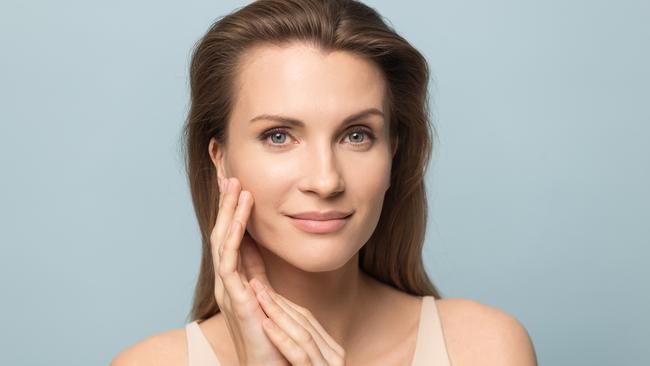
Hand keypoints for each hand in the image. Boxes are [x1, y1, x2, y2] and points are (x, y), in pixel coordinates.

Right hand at [211, 176, 287, 365]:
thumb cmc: (272, 337)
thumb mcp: (266, 294)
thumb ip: (258, 271)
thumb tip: (257, 247)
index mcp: (235, 280)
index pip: (230, 237)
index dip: (231, 210)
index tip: (235, 183)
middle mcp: (227, 282)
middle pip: (222, 234)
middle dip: (225, 204)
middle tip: (229, 174)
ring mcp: (229, 290)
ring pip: (222, 242)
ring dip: (228, 213)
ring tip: (235, 186)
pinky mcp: (236, 299)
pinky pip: (230, 262)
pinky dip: (233, 236)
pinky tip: (238, 217)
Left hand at [250, 279, 345, 365]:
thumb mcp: (305, 363)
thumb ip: (300, 345)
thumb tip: (282, 320)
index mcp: (333, 350)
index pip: (307, 320)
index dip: (283, 302)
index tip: (263, 289)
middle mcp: (335, 356)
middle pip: (304, 322)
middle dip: (278, 302)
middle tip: (256, 284)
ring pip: (302, 334)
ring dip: (278, 313)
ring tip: (259, 297)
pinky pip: (299, 354)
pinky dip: (281, 338)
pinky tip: (265, 325)